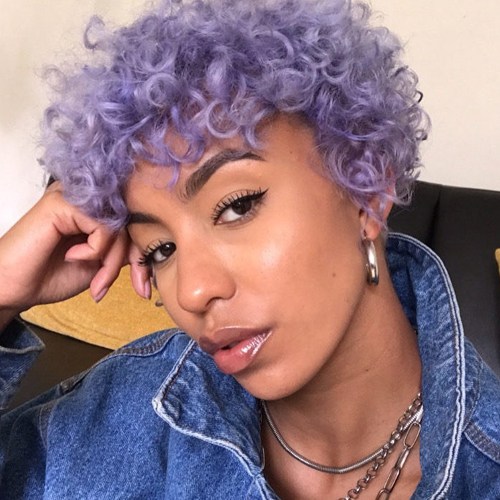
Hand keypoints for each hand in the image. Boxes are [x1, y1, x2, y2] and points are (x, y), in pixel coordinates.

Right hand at [0, 183, 147, 317]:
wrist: (14, 288)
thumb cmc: (51, 275)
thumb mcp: (103, 263)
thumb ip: (125, 248)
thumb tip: (153, 245)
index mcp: (96, 209)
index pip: (135, 223)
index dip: (143, 255)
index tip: (143, 287)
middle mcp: (87, 198)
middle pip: (131, 223)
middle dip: (132, 261)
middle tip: (121, 286)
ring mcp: (75, 196)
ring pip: (120, 225)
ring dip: (112, 261)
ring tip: (96, 281)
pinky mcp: (64, 202)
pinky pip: (103, 225)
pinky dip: (95, 249)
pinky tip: (72, 256)